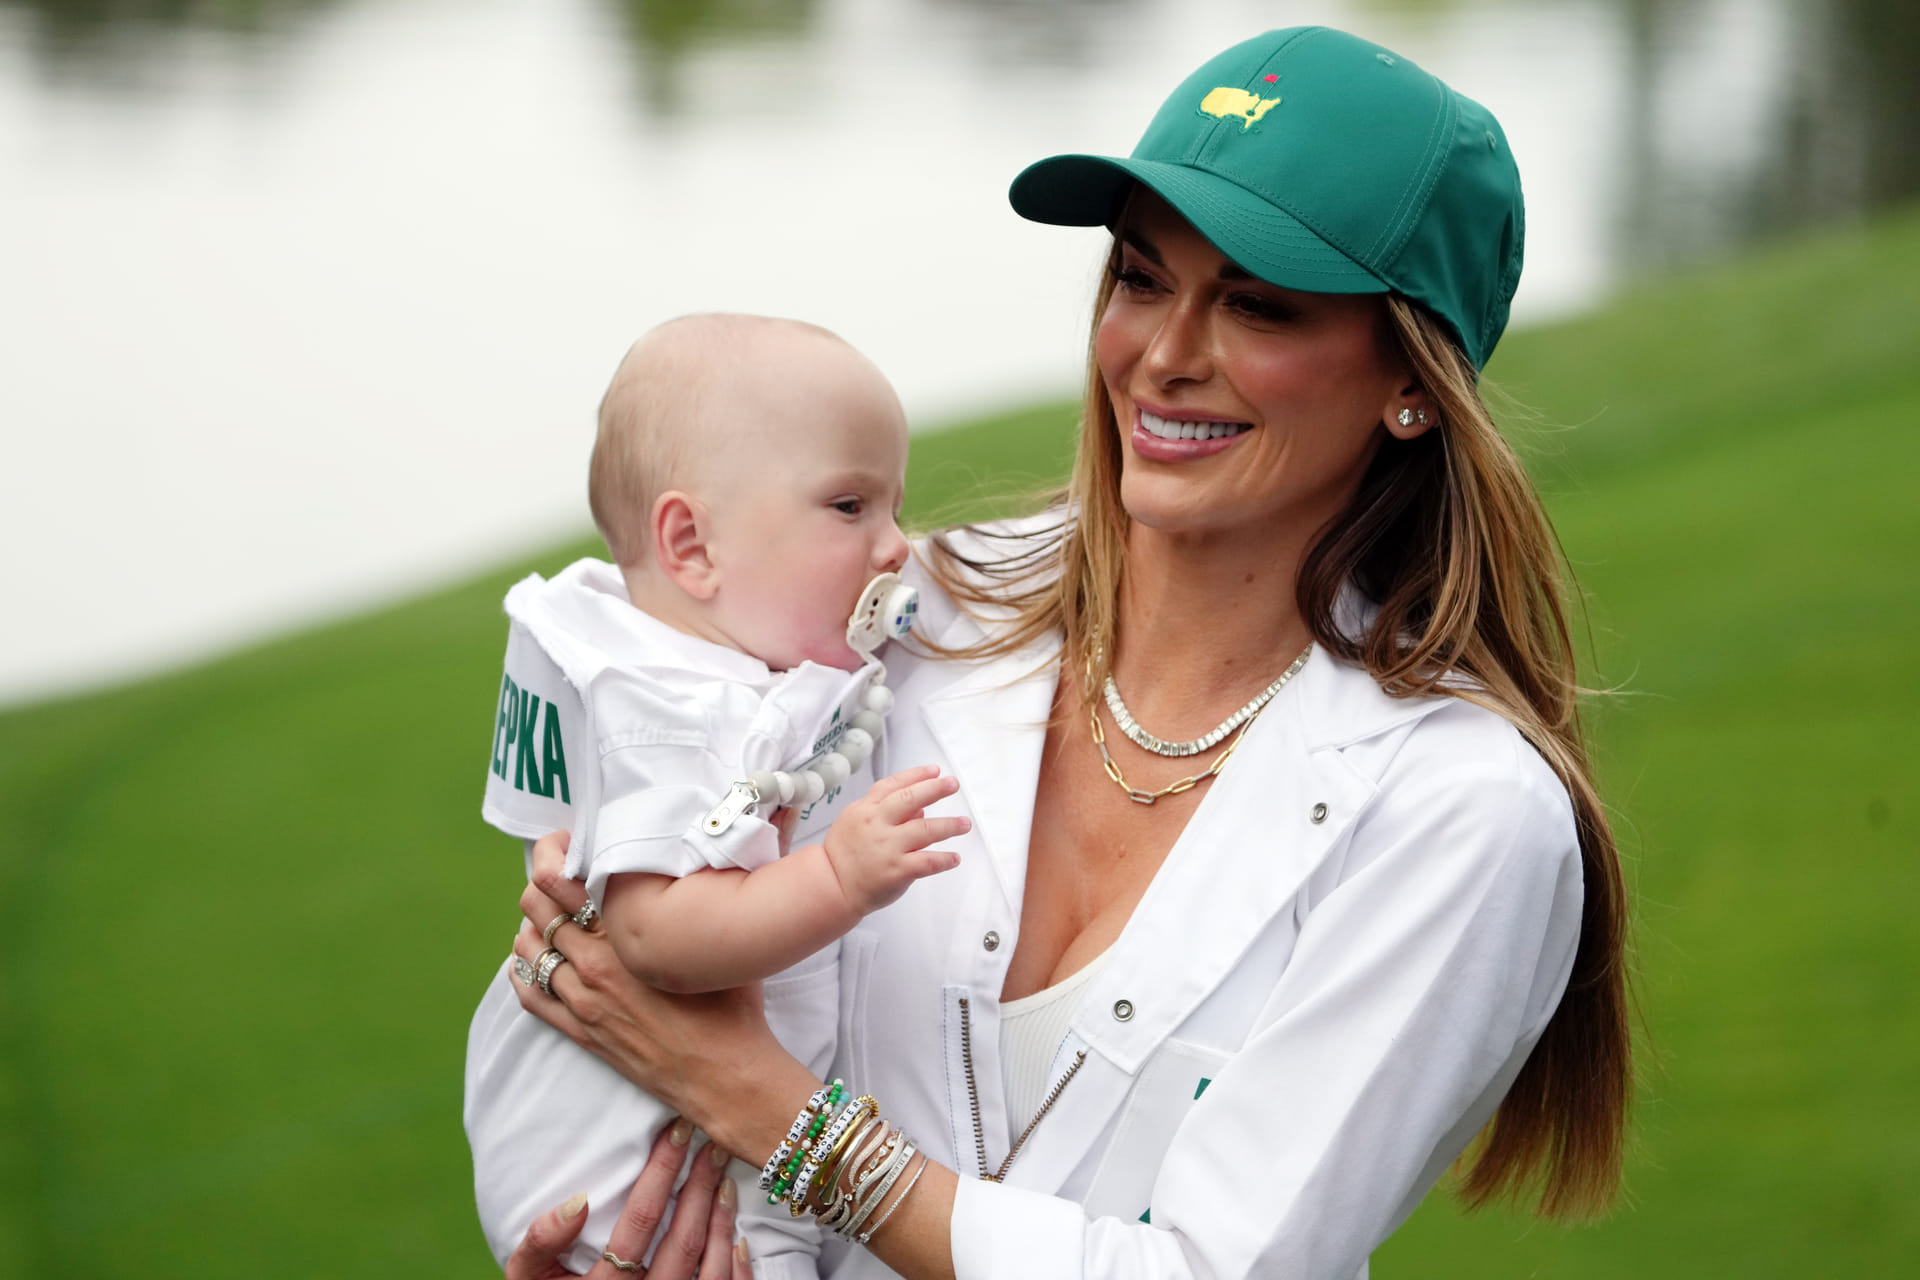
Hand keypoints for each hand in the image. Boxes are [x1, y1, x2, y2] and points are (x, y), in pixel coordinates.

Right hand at [505, 1121, 749, 1279]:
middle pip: (682, 1243)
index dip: (662, 1173)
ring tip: (726, 1181)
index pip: (640, 1222)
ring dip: (722, 1222)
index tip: (678, 1133)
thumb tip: (577, 1202)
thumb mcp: (527, 1278)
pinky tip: (741, 1240)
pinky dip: (737, 1268)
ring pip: (710, 1271)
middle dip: (701, 1187)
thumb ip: (540, 1243)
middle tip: (714, 1146)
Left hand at [513, 832, 786, 1135]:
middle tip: (558, 877)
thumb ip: (703, 894)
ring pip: (528, 950)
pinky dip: (523, 971)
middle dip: (541, 886)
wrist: (725, 1075)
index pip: (563, 881)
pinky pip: (531, 995)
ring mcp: (584, 1001)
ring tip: (550, 916)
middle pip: (538, 909)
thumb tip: (711, 853)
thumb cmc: (731, 1007)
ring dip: (532, 927)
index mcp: (627, 934)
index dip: (555, 854)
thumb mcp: (719, 939)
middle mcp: (596, 964)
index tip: (566, 844)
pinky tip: (533, 959)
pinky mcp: (582, 1032)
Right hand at [822, 764, 968, 915]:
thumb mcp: (855, 820)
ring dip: (949, 825)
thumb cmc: (844, 853)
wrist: (832, 885)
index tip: (935, 770)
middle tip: (953, 785)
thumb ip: (884, 810)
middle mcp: (877, 824)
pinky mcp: (896, 870)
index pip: (893, 785)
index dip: (916, 775)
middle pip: (910, 799)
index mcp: (866, 809)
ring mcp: (887, 847)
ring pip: (924, 830)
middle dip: (935, 789)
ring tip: (964, 824)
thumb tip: (919, 807)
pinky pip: (926, 862)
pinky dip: (944, 859)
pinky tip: (955, 858)